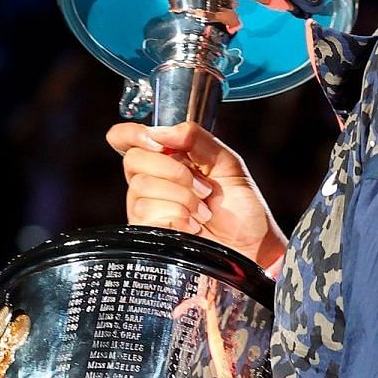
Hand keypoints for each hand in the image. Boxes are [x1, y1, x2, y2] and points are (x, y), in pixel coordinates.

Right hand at [105, 120, 287, 271]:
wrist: (251, 246)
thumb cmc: (241, 208)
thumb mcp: (228, 163)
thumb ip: (197, 139)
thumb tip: (163, 131)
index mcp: (167, 158)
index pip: (126, 138)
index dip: (132, 134)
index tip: (158, 143)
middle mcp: (150, 181)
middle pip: (134, 160)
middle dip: (175, 171)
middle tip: (203, 188)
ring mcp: (146, 208)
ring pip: (142, 187)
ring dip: (182, 197)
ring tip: (202, 211)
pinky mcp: (147, 233)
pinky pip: (147, 213)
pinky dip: (178, 216)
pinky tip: (193, 226)